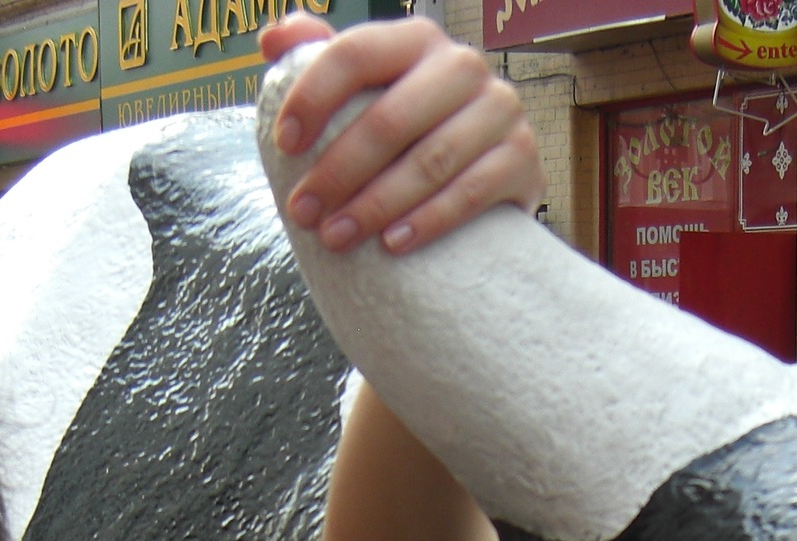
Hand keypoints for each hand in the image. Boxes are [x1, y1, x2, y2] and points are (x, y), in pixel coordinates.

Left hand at [263, 15, 542, 255]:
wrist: (484, 168)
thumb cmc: (407, 129)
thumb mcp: (366, 88)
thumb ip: (318, 56)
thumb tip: (273, 39)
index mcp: (415, 39)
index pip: (356, 54)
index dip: (313, 97)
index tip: (283, 145)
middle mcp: (463, 65)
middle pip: (390, 118)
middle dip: (338, 170)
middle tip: (302, 212)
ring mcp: (500, 109)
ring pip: (430, 160)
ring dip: (376, 204)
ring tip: (335, 237)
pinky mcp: (524, 158)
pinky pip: (472, 192)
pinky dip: (429, 220)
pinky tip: (392, 244)